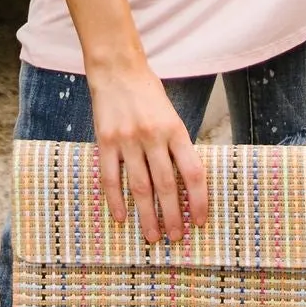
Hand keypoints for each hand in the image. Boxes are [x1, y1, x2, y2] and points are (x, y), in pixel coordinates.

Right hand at [87, 56, 209, 246]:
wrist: (117, 68)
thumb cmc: (148, 92)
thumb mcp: (171, 115)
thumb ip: (176, 145)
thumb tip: (184, 182)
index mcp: (175, 129)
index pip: (193, 172)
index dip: (198, 200)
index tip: (200, 221)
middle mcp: (153, 136)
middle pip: (166, 185)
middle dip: (172, 215)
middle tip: (175, 238)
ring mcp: (128, 139)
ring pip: (140, 187)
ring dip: (146, 215)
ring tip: (152, 236)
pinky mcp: (105, 140)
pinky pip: (111, 177)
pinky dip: (116, 200)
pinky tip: (122, 217)